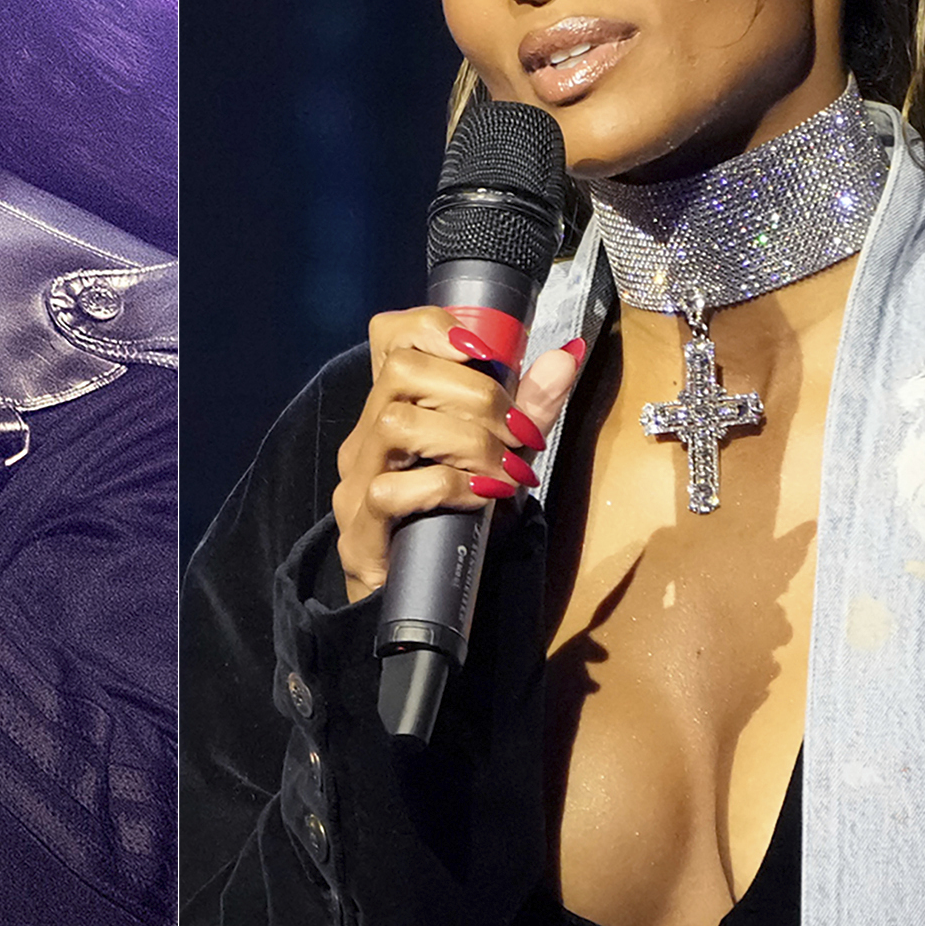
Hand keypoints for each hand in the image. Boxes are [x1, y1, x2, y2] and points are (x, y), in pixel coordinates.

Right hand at [331, 308, 588, 602]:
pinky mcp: (358, 529)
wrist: (421, 598)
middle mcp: (366, 434)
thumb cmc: (457, 518)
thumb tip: (567, 356)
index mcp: (394, 405)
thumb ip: (530, 407)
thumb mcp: (502, 454)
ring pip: (396, 423)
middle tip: (518, 431)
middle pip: (401, 370)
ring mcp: (356, 480)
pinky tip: (481, 499)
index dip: (436, 327)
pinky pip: (392, 490)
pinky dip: (449, 487)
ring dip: (468, 441)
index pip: (391, 335)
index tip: (488, 355)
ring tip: (506, 470)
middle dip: (476, 394)